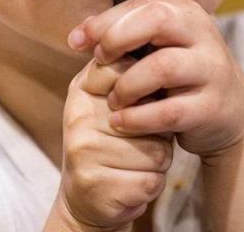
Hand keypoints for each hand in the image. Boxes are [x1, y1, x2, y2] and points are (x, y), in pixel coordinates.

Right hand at [54, 55, 174, 230]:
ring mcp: (83, 151)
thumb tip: (165, 45)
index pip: (129, 72)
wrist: (87, 197)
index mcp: (82, 88)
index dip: (151, 93)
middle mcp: (78, 116)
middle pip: (150, 113)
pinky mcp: (97, 185)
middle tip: (141, 140)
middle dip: (158, 131)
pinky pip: (151, 180)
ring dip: (158, 160)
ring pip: (156, 150)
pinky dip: (152, 184)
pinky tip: (134, 181)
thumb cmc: (111, 141)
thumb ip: (131, 73)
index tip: (145, 104)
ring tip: (137, 161)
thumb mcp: (113, 101)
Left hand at [66, 0, 243, 160]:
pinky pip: (169, 110)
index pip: (142, 3)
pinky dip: (138, 117)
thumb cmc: (182, 76)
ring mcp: (211, 70)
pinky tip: (121, 121)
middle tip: (99, 63)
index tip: (77, 41)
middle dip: (117, 39)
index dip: (105, 20)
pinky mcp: (211, 107)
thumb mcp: (158, 48)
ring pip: (163, 66)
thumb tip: (80, 34)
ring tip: (113, 99)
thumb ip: (124, 36)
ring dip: (127, 84)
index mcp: (185, 13)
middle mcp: (203, 34)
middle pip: (157, 20)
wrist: (230, 114)